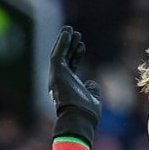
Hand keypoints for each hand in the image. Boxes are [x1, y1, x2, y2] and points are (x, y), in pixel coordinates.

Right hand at [49, 25, 100, 147]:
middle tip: (76, 33)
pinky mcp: (56, 73)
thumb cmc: (87, 113)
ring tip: (71, 30)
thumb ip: (92, 88)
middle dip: (69, 46)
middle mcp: (60, 82)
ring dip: (64, 41)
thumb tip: (91, 82)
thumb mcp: (92, 98)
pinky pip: (57, 54)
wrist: (80, 119)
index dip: (75, 55)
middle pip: (64, 59)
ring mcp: (56, 77)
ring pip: (59, 54)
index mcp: (68, 87)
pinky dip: (61, 42)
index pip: (70, 67)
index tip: (81, 45)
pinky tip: (66, 33)